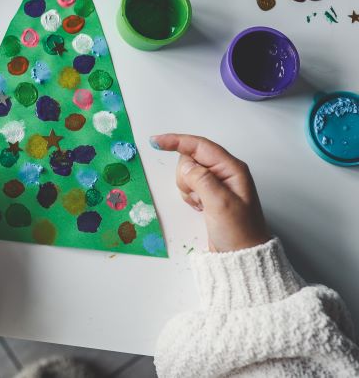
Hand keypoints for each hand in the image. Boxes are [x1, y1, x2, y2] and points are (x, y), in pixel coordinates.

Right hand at [151, 133, 269, 252]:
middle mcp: (224, 171)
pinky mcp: (209, 193)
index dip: (176, 141)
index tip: (155, 142)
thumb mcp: (220, 204)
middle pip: (190, 158)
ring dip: (187, 187)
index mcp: (232, 168)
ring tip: (200, 204)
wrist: (242, 255)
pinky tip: (199, 207)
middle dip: (186, 175)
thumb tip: (184, 165)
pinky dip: (188, 194)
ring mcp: (216, 183)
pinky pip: (188, 184)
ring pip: (187, 172)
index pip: (200, 146)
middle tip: (197, 196)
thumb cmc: (238, 231)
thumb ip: (201, 179)